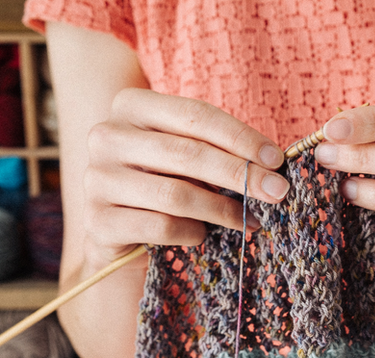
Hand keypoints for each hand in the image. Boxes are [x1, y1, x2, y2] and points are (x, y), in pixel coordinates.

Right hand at [81, 89, 289, 264]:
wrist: (120, 236)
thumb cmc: (166, 187)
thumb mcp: (190, 159)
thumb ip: (219, 151)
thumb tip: (272, 164)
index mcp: (130, 105)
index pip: (195, 114)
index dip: (240, 137)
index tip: (277, 160)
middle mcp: (106, 136)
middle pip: (188, 153)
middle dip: (241, 174)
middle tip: (277, 192)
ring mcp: (97, 179)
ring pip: (175, 193)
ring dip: (223, 209)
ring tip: (250, 220)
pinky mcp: (97, 221)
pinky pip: (159, 226)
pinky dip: (191, 232)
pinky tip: (204, 235)